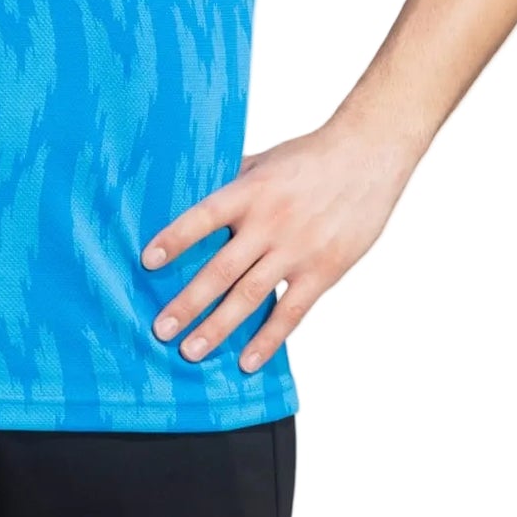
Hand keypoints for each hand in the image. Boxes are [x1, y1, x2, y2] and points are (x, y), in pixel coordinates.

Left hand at [139, 114, 422, 371]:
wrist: (368, 156)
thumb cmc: (311, 157)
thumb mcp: (265, 161)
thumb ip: (232, 183)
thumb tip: (192, 196)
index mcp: (250, 191)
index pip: (203, 217)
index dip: (175, 239)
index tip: (148, 262)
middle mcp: (270, 223)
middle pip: (221, 269)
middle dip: (188, 302)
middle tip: (160, 329)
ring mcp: (297, 250)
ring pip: (250, 296)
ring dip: (218, 327)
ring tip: (191, 351)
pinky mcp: (323, 271)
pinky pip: (291, 312)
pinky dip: (268, 339)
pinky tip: (247, 360)